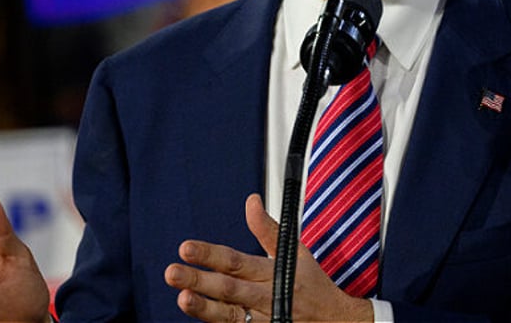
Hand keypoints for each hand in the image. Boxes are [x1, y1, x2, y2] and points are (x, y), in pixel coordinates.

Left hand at [165, 194, 373, 321]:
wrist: (338, 322)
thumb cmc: (313, 284)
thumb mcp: (295, 252)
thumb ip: (267, 229)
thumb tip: (251, 200)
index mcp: (273, 271)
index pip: (236, 260)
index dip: (210, 254)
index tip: (185, 248)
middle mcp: (268, 296)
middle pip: (228, 288)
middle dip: (199, 280)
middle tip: (171, 271)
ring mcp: (266, 320)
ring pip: (230, 315)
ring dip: (204, 308)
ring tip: (181, 298)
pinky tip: (199, 316)